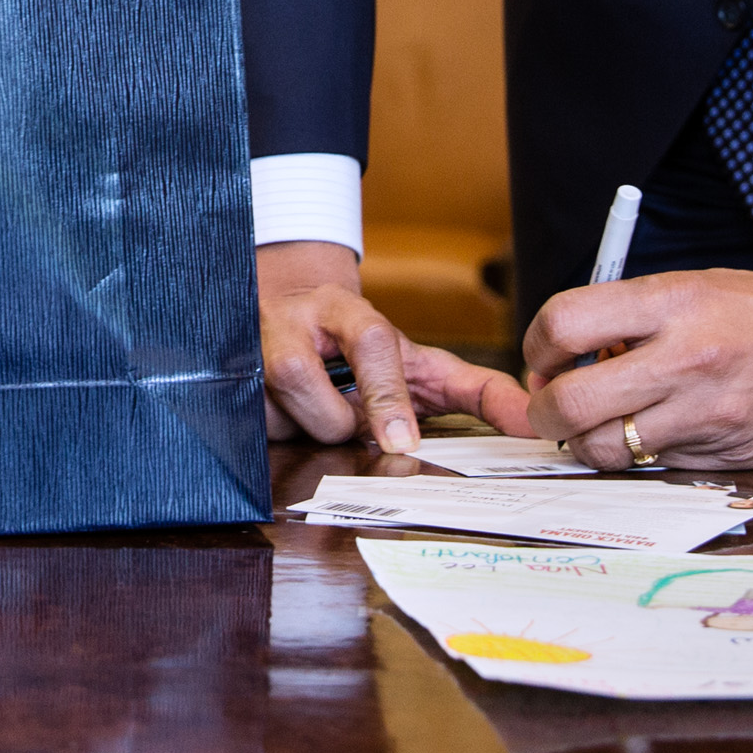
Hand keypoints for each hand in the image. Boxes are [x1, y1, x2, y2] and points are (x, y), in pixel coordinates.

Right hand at [258, 240, 519, 454]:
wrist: (286, 309)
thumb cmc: (360, 348)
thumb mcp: (420, 363)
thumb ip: (477, 390)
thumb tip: (532, 421)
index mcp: (349, 311)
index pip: (372, 344)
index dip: (387, 394)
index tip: (403, 442)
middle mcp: (293, 321)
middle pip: (313, 392)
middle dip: (339, 423)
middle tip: (348, 416)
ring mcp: (249, 347)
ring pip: (280, 418)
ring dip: (305, 429)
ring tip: (315, 410)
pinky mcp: (220, 376)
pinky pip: (250, 429)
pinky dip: (273, 433)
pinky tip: (281, 412)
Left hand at [517, 200, 752, 469]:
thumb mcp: (702, 288)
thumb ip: (638, 321)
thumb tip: (576, 357)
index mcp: (673, 302)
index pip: (563, 324)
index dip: (537, 348)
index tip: (545, 358)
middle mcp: (685, 359)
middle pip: (568, 403)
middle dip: (545, 413)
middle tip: (552, 408)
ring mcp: (709, 413)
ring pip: (607, 448)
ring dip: (591, 443)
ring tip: (606, 424)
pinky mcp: (732, 454)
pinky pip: (660, 467)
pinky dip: (646, 458)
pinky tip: (663, 435)